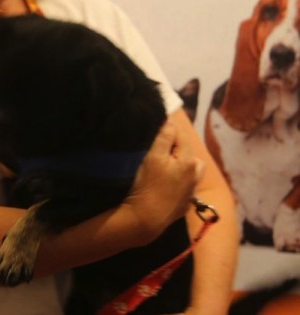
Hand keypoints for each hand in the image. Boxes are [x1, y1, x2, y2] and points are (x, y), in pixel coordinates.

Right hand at [125, 120, 203, 242]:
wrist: (145, 220)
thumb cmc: (147, 184)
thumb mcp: (153, 155)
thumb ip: (165, 136)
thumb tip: (170, 121)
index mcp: (189, 160)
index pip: (180, 134)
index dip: (166, 128)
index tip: (153, 128)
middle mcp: (195, 175)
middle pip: (187, 151)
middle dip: (174, 146)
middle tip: (155, 148)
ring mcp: (190, 192)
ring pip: (190, 170)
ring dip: (180, 164)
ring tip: (163, 165)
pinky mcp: (184, 205)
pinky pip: (184, 186)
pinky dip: (177, 182)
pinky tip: (164, 184)